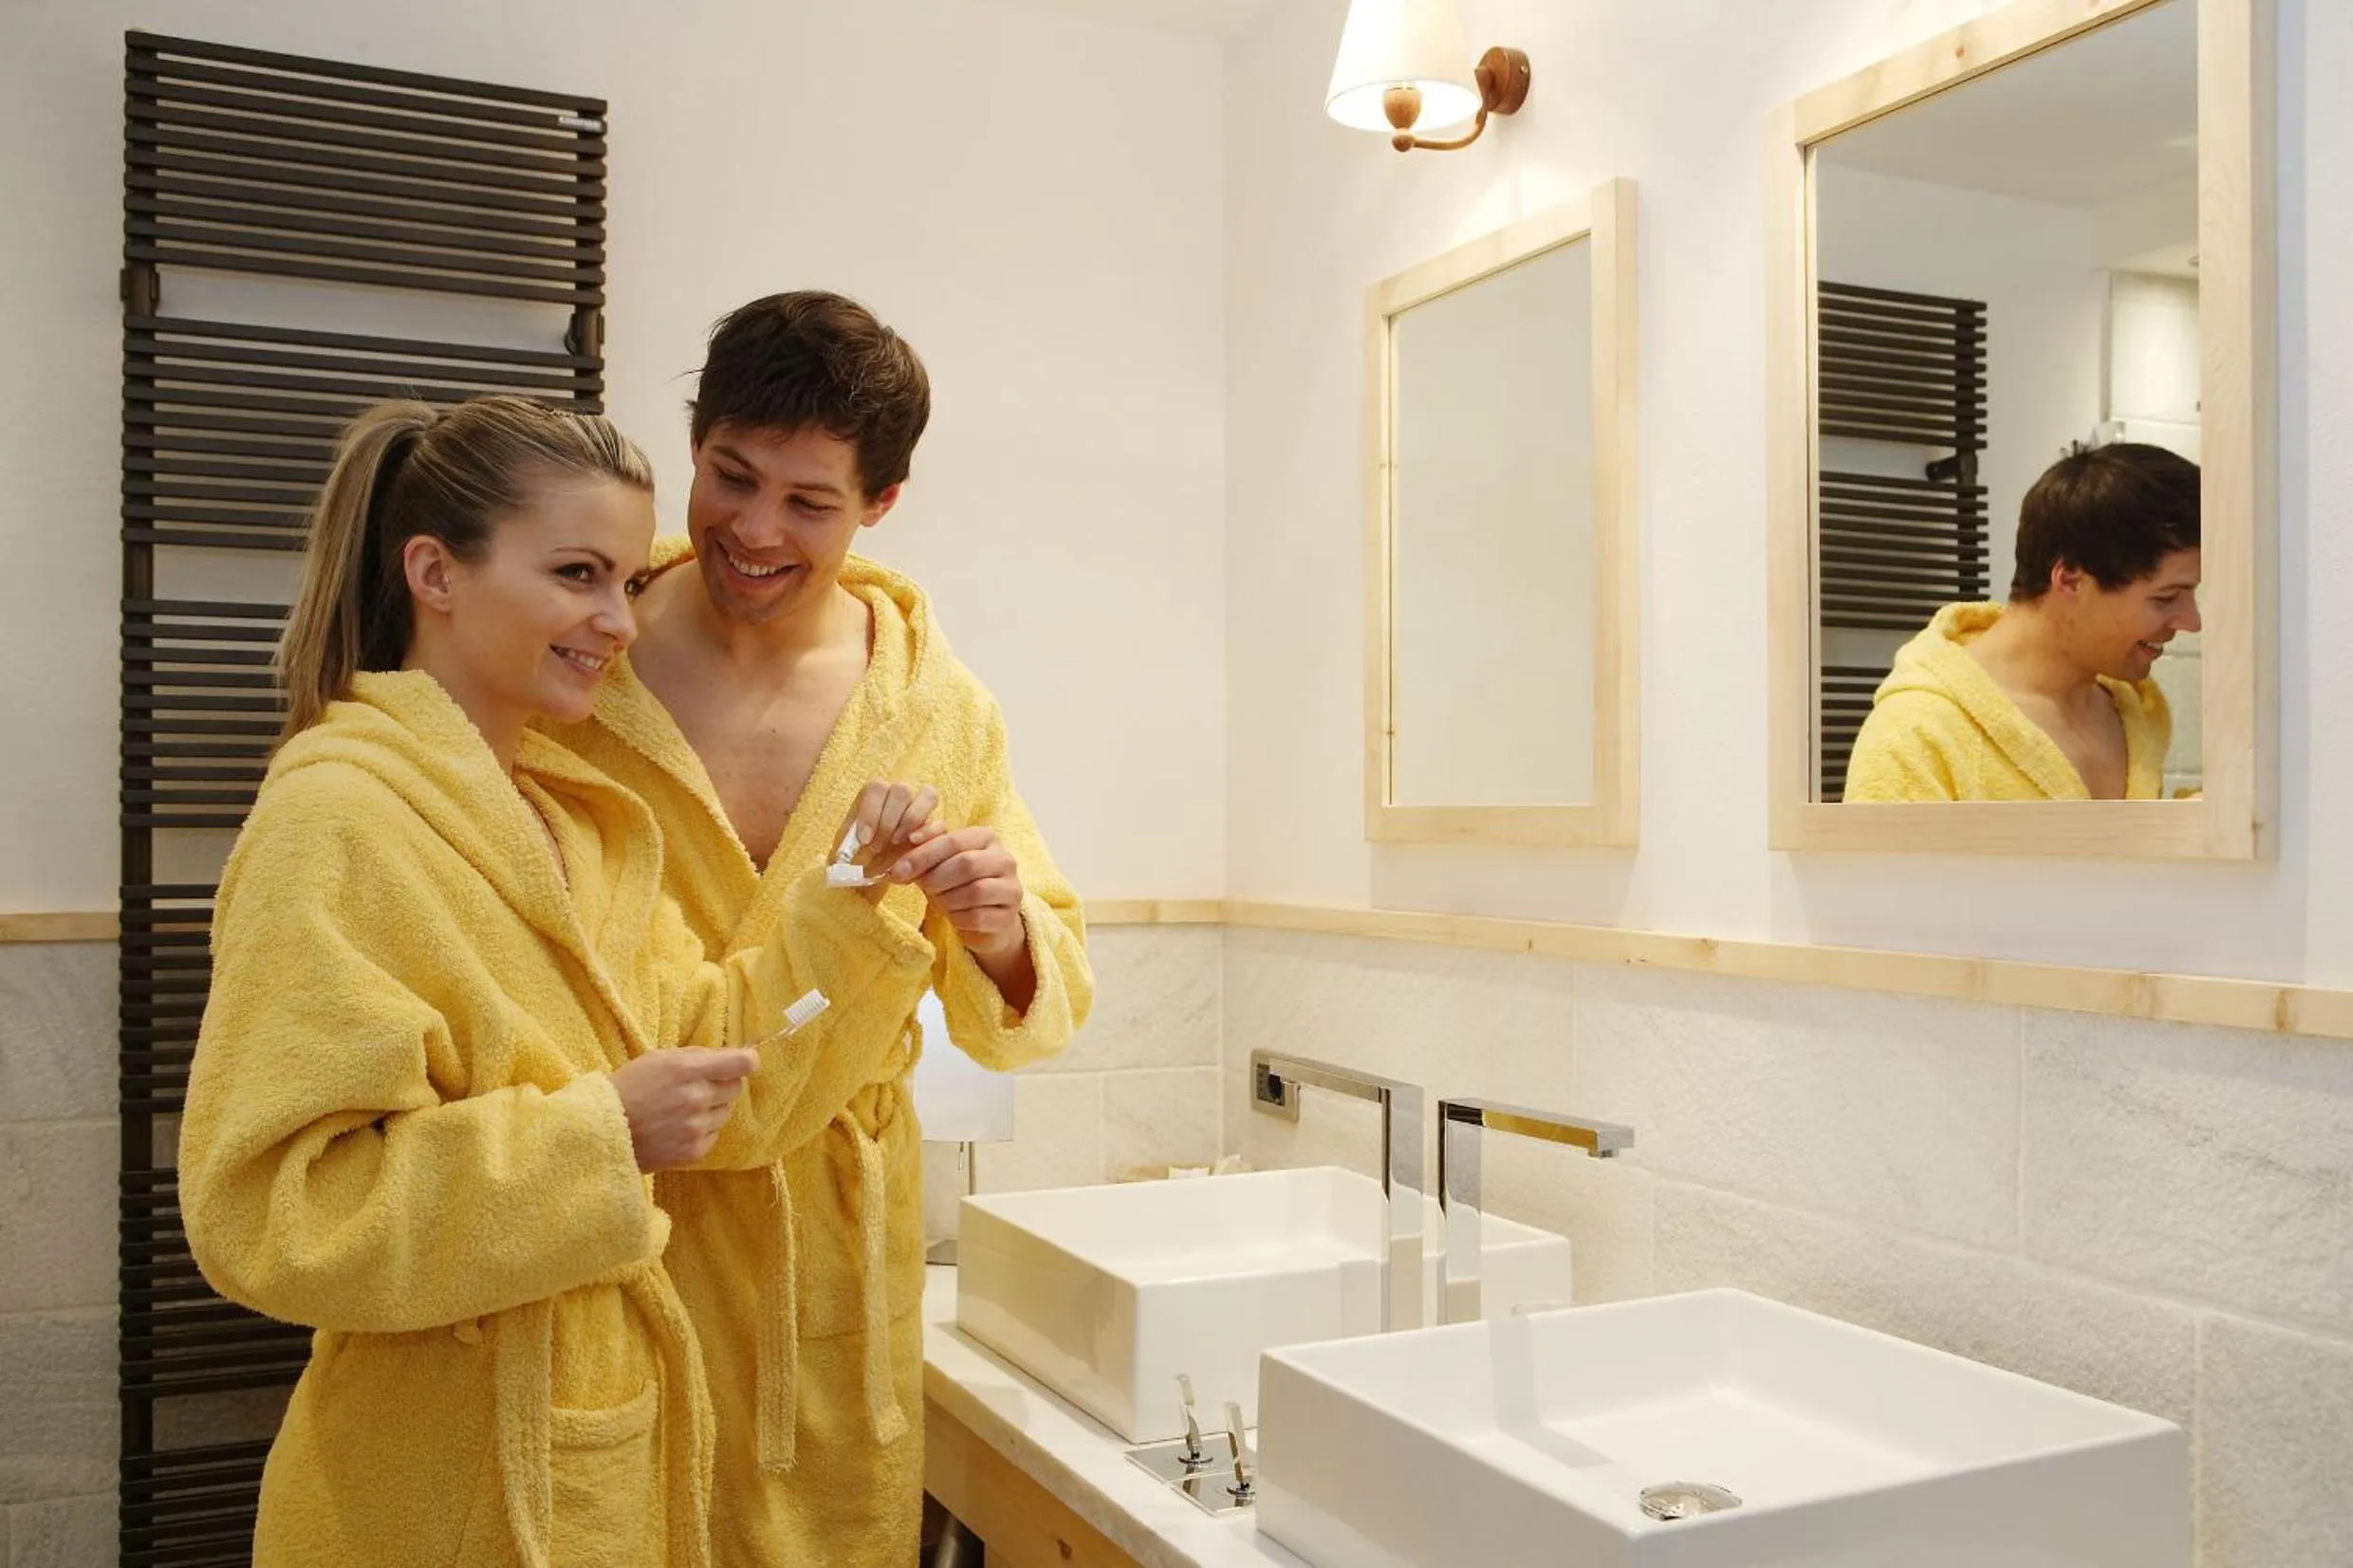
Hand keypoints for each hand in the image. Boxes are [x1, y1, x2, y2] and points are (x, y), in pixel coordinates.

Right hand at [608, 1048, 757, 1170]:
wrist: (600, 1131)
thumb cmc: (628, 1088)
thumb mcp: (657, 1059)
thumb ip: (694, 1056)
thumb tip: (728, 1055)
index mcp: (688, 1070)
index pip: (742, 1064)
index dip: (748, 1061)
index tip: (745, 1062)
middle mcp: (696, 1098)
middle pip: (736, 1088)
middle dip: (722, 1085)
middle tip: (698, 1088)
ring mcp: (696, 1127)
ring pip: (725, 1112)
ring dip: (711, 1109)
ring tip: (682, 1110)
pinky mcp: (693, 1151)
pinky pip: (713, 1135)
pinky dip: (701, 1131)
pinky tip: (677, 1128)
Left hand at [835, 782, 944, 902]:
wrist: (873, 870)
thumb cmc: (858, 855)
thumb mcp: (846, 850)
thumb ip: (847, 847)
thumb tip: (848, 853)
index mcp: (874, 795)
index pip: (876, 788)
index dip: (870, 812)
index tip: (864, 838)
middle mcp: (898, 795)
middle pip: (901, 790)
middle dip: (888, 821)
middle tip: (877, 846)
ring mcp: (920, 808)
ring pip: (927, 795)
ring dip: (911, 820)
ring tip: (898, 843)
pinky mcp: (935, 826)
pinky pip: (940, 821)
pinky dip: (929, 831)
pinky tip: (915, 843)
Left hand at [888, 825, 1025, 959]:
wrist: (983, 918)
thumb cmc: (956, 883)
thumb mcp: (939, 861)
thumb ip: (925, 844)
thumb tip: (910, 838)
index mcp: (987, 838)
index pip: (953, 841)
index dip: (922, 855)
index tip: (898, 869)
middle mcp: (1005, 860)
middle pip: (966, 864)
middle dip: (936, 879)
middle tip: (923, 888)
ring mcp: (1011, 889)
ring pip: (974, 892)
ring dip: (946, 900)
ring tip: (940, 901)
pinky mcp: (1008, 917)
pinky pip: (977, 917)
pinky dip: (958, 918)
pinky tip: (954, 916)